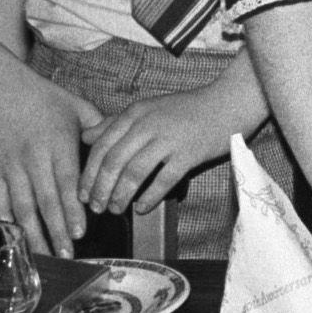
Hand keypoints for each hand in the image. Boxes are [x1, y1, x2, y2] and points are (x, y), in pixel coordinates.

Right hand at [0, 66, 100, 255]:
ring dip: (32, 233)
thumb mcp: (77, 107)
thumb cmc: (43, 97)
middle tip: (67, 254)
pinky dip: (4, 221)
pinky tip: (12, 241)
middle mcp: (33, 158)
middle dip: (56, 230)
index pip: (66, 182)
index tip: (81, 231)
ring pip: (20, 207)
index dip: (72, 208)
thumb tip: (121, 147)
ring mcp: (10, 166)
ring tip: (43, 256)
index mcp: (57, 143)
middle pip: (44, 200)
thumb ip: (100, 129)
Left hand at [77, 89, 234, 216]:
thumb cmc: (187, 109)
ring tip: (116, 209)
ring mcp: (169, 139)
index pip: (101, 147)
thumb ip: (115, 122)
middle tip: (96, 207)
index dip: (89, 174)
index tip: (83, 194)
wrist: (228, 103)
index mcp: (135, 114)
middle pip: (113, 162)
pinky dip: (150, 197)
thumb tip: (85, 136)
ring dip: (121, 196)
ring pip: (134, 172)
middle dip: (101, 189)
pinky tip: (143, 208)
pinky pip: (163, 180)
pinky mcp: (189, 154)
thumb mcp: (148, 109)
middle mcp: (148, 125)